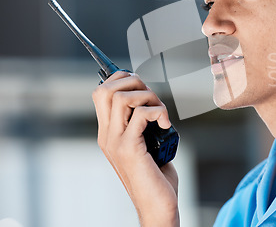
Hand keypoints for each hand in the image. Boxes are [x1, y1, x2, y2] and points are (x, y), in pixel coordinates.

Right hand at [92, 71, 179, 226]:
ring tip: (161, 113)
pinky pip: (141, 114)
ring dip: (148, 97)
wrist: (157, 205)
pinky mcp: (129, 149)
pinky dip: (158, 112)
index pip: (100, 93)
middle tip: (152, 98)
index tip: (140, 81)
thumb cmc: (156, 175)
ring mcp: (115, 142)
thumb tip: (152, 100)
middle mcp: (107, 135)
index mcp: (108, 132)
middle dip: (133, 82)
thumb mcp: (147, 143)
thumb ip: (143, 124)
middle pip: (105, 89)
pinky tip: (166, 124)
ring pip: (122, 97)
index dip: (119, 78)